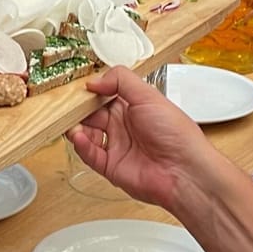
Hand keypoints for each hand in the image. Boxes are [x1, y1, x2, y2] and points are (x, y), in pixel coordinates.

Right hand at [67, 66, 210, 208]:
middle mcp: (123, 125)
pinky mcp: (111, 166)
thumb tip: (94, 81)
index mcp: (133, 106)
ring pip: (87, 134)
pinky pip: (89, 154)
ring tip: (73, 124)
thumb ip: (120, 80)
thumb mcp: (148, 95)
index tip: (78, 87)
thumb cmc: (176, 133)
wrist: (184, 171)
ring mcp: (116, 146)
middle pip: (91, 114)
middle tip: (67, 105)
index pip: (104, 94)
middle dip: (78, 109)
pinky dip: (81, 145)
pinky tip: (79, 137)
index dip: (91, 91)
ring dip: (77, 127)